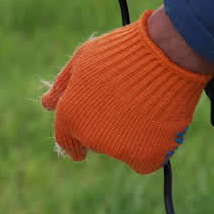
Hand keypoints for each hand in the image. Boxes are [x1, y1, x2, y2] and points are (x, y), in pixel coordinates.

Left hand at [40, 8, 213, 173]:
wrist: (165, 55)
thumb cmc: (121, 52)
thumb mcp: (82, 60)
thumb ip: (63, 86)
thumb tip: (47, 105)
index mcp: (69, 116)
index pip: (66, 141)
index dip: (74, 144)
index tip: (81, 149)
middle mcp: (90, 137)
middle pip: (96, 144)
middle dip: (106, 131)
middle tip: (125, 108)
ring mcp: (118, 149)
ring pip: (122, 151)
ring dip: (130, 137)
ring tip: (145, 108)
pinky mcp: (146, 156)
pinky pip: (145, 161)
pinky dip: (152, 148)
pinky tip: (158, 126)